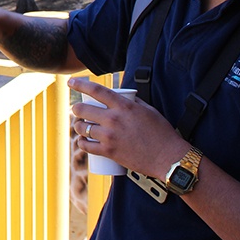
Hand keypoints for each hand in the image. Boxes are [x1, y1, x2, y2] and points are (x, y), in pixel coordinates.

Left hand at [69, 78, 188, 179]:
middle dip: (76, 109)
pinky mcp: (109, 152)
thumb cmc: (162, 133)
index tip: (71, 82)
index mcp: (124, 106)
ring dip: (78, 126)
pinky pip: (86, 146)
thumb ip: (133, 102)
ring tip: (80, 126)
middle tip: (78, 111)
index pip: (96, 91)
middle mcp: (114, 119)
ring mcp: (110, 136)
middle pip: (83, 109)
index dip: (80, 84)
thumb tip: (122, 97)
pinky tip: (81, 141)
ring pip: (82, 128)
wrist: (168, 158)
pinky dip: (81, 143)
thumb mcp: (149, 110)